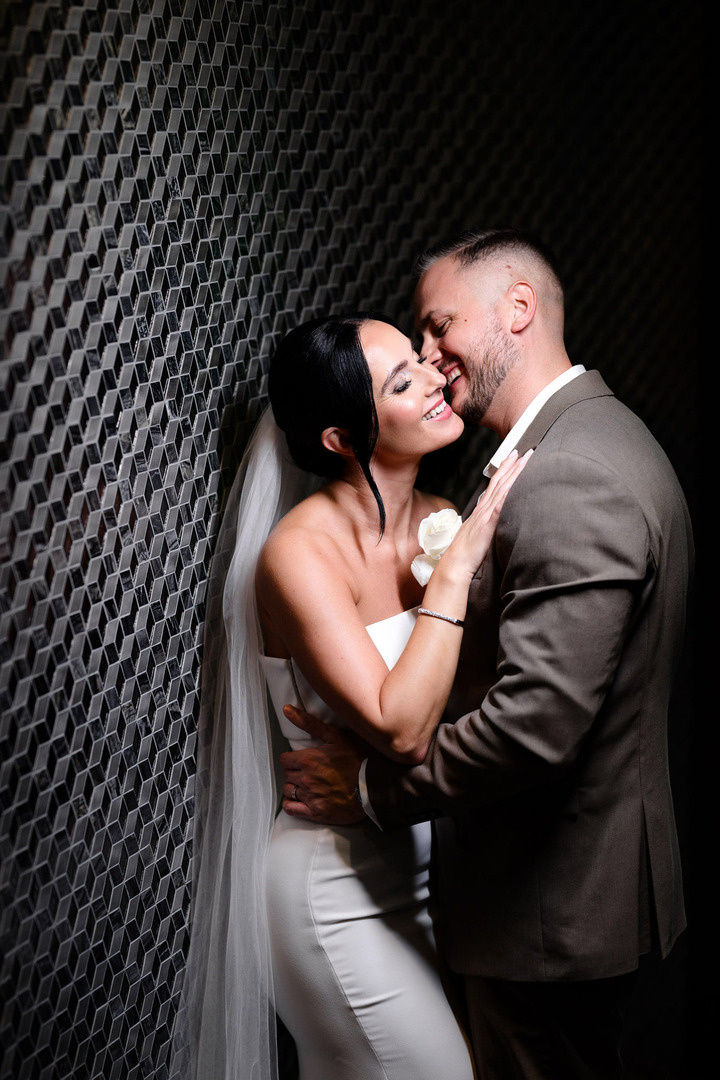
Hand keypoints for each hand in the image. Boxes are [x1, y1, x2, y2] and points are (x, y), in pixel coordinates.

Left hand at [280, 705, 366, 824]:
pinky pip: (291, 809)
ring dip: (294, 787)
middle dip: (294, 772)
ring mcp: (310, 797)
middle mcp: (306, 779)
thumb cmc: (357, 760)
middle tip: (307, 772)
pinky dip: (292, 804)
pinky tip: (300, 800)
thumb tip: (286, 709)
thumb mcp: (335, 736)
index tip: (301, 760)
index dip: (292, 759)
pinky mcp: (316, 813)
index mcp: (308, 759)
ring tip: (307, 785)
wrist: (374, 787)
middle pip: (286, 775)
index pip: (284, 760)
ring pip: (288, 791)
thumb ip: (309, 723)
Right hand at [444, 447, 531, 580]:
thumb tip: (494, 525)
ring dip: (515, 472)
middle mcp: (483, 509)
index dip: (503, 470)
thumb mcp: (477, 536)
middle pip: (500, 482)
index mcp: (481, 512)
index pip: (494, 486)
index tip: (512, 457)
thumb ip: (486, 527)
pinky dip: (510, 490)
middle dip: (512, 465)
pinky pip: (501, 504)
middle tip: (524, 450)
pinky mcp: (489, 524)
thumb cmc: (465, 555)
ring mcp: (486, 515)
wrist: (454, 564)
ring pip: (503, 488)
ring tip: (526, 458)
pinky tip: (518, 481)